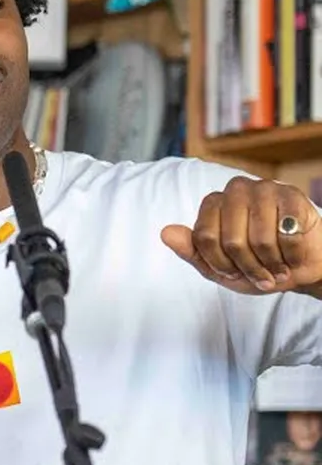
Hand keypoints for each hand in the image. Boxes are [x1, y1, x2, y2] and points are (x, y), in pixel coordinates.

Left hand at [161, 176, 321, 294]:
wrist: (300, 265)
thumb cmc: (257, 264)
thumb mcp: (218, 267)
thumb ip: (191, 251)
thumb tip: (165, 233)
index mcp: (213, 204)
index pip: (204, 238)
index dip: (220, 263)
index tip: (232, 272)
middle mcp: (235, 190)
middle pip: (230, 240)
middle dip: (247, 267)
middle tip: (260, 275)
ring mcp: (265, 189)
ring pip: (260, 239)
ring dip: (270, 264)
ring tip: (276, 268)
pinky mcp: (293, 196)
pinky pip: (286, 235)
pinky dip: (290, 255)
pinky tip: (292, 257)